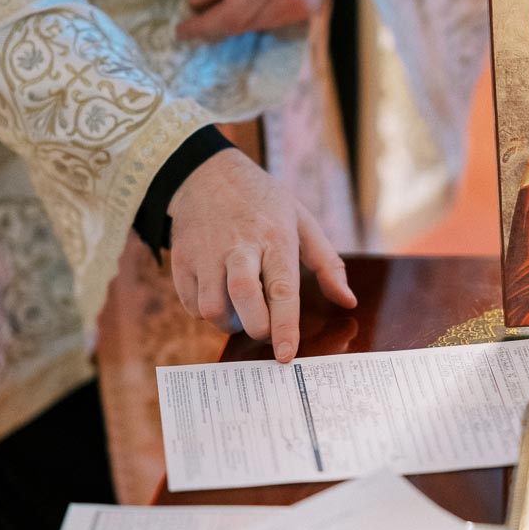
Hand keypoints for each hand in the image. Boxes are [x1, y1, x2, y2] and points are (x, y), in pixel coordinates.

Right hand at [168, 149, 356, 361]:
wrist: (206, 174)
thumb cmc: (263, 202)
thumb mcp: (302, 221)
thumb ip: (327, 263)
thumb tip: (347, 301)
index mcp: (275, 238)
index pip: (281, 289)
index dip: (284, 326)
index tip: (286, 355)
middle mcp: (239, 247)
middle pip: (243, 298)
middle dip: (256, 327)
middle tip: (264, 330)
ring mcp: (206, 253)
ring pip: (212, 308)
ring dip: (229, 322)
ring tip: (241, 311)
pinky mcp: (181, 260)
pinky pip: (191, 304)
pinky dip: (206, 312)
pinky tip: (220, 297)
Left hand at [177, 0, 339, 42]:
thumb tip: (195, 2)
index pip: (230, 14)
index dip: (203, 26)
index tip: (180, 30)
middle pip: (241, 25)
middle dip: (213, 25)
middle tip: (193, 18)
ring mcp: (300, 8)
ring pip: (254, 27)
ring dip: (232, 21)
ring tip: (220, 2)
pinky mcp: (306, 12)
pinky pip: (269, 23)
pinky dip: (251, 17)